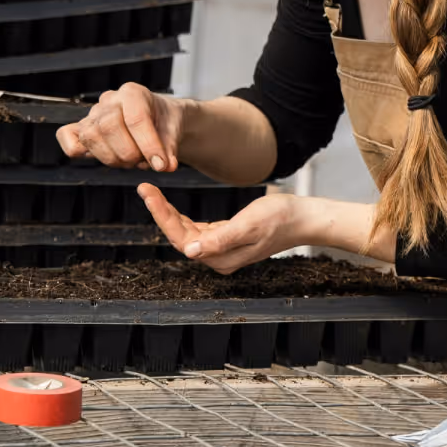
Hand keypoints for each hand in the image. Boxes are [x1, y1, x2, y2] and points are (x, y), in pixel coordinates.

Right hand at [57, 83, 184, 171]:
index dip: (148, 145)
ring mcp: (93, 114)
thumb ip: (169, 149)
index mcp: (133, 93)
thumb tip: (164, 166)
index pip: (135, 118)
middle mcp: (110, 100)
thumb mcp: (175, 132)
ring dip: (112, 158)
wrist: (159, 121)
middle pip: (108, 127)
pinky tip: (106, 156)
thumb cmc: (164, 123)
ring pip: (90, 137)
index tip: (160, 165)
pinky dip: (78, 151)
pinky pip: (66, 137)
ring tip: (130, 161)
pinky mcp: (81, 128)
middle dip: (129, 153)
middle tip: (143, 162)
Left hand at [137, 184, 310, 273]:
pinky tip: (171, 205)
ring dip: (168, 213)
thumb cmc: (280, 219)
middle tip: (144, 188)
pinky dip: (182, 216)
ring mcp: (221, 249)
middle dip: (160, 212)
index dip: (162, 216)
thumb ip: (220, 239)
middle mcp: (218, 258)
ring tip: (151, 192)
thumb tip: (191, 250)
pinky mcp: (225, 238)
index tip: (149, 194)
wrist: (302, 218)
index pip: (181, 239)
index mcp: (220, 258)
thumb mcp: (249, 225)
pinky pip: (195, 229)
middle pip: (179, 235)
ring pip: (185, 232)